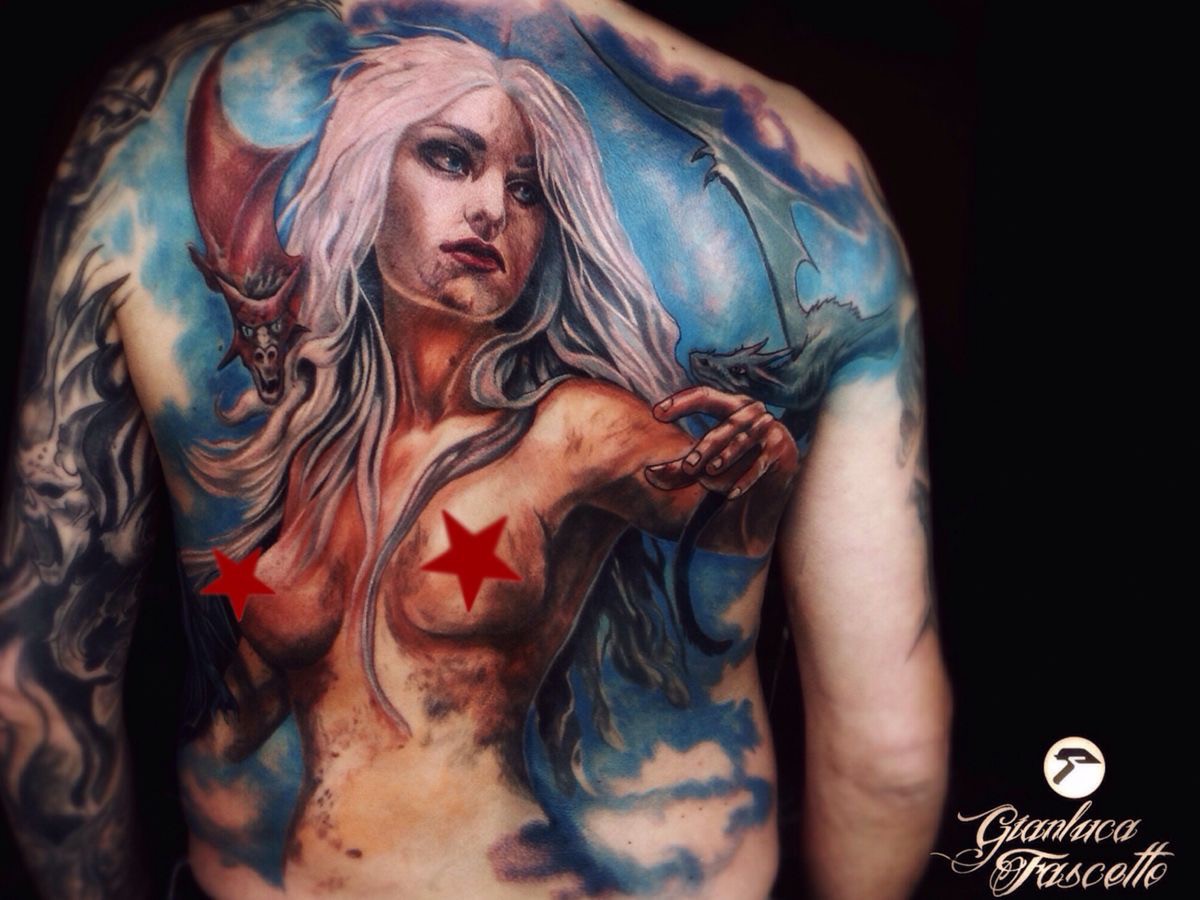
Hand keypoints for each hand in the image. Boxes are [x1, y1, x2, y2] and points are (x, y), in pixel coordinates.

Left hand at [643, 385, 798, 498]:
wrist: (777, 462)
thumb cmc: (733, 456)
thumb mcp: (706, 457)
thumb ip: (680, 466)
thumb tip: (649, 474)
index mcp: (729, 403)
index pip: (703, 395)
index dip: (681, 402)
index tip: (656, 413)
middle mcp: (750, 411)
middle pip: (726, 425)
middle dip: (707, 446)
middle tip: (688, 466)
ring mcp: (767, 428)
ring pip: (744, 442)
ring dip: (726, 457)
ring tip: (709, 472)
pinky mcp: (779, 449)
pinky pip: (760, 464)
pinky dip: (746, 479)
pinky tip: (730, 494)